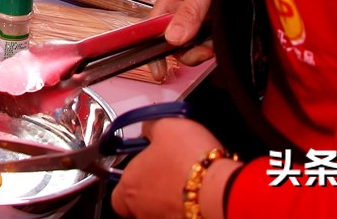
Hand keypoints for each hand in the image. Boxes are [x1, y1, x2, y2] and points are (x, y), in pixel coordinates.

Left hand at [111, 118, 235, 218]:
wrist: (219, 189)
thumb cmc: (187, 158)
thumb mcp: (166, 126)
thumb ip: (151, 127)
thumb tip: (148, 129)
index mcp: (129, 186)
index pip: (117, 197)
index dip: (129, 185)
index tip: (142, 171)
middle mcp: (142, 210)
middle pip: (139, 205)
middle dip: (152, 192)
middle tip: (168, 174)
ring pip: (160, 211)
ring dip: (170, 198)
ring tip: (188, 181)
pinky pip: (181, 214)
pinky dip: (187, 206)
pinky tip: (201, 193)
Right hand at [155, 0, 233, 45]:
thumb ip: (189, 12)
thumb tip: (173, 38)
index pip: (152, 28)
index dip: (152, 49)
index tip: (159, 71)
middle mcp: (182, 6)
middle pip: (174, 41)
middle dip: (189, 51)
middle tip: (205, 51)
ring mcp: (198, 13)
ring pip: (192, 42)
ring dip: (204, 48)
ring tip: (216, 42)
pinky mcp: (214, 18)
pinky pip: (208, 39)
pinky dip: (215, 43)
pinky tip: (223, 37)